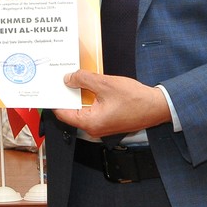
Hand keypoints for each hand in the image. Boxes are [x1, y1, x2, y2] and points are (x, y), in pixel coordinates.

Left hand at [52, 70, 170, 137]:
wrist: (157, 107)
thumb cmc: (135, 99)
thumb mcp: (106, 84)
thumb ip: (84, 79)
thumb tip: (68, 78)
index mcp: (90, 122)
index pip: (63, 113)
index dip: (55, 99)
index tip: (49, 88)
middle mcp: (94, 128)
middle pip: (72, 111)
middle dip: (67, 94)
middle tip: (61, 78)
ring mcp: (102, 125)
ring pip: (83, 109)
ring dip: (79, 94)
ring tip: (74, 78)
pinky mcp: (108, 120)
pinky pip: (92, 109)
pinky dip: (89, 97)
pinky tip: (89, 84)